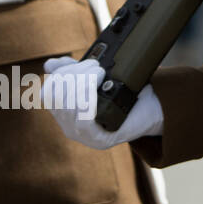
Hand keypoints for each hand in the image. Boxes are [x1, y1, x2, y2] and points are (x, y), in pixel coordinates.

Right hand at [42, 57, 163, 148]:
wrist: (155, 107)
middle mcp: (69, 126)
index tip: (84, 62)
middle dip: (73, 75)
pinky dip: (87, 102)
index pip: (47, 94)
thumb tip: (49, 64)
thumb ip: (75, 71)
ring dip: (82, 84)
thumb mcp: (98, 78)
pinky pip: (84, 123)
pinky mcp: (100, 140)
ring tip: (100, 73)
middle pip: (56, 99)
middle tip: (96, 66)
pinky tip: (96, 91)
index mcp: (65, 111)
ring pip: (68, 109)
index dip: (59, 74)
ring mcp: (83, 136)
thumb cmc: (126, 92)